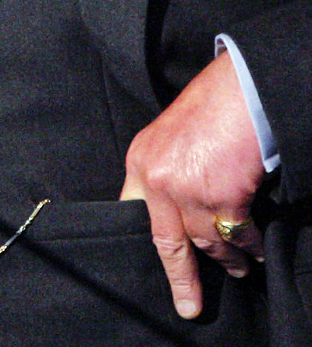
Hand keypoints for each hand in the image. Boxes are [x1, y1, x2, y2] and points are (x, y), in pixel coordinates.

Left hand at [120, 51, 264, 319]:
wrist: (243, 86)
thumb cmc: (213, 104)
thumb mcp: (172, 134)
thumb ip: (167, 168)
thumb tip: (176, 209)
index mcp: (141, 160)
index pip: (134, 212)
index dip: (144, 241)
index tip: (152, 265)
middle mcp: (158, 179)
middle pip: (167, 243)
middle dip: (181, 279)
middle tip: (188, 306)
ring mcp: (189, 191)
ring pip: (208, 243)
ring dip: (227, 259)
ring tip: (239, 268)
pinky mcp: (223, 197)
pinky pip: (238, 236)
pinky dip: (251, 246)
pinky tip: (258, 251)